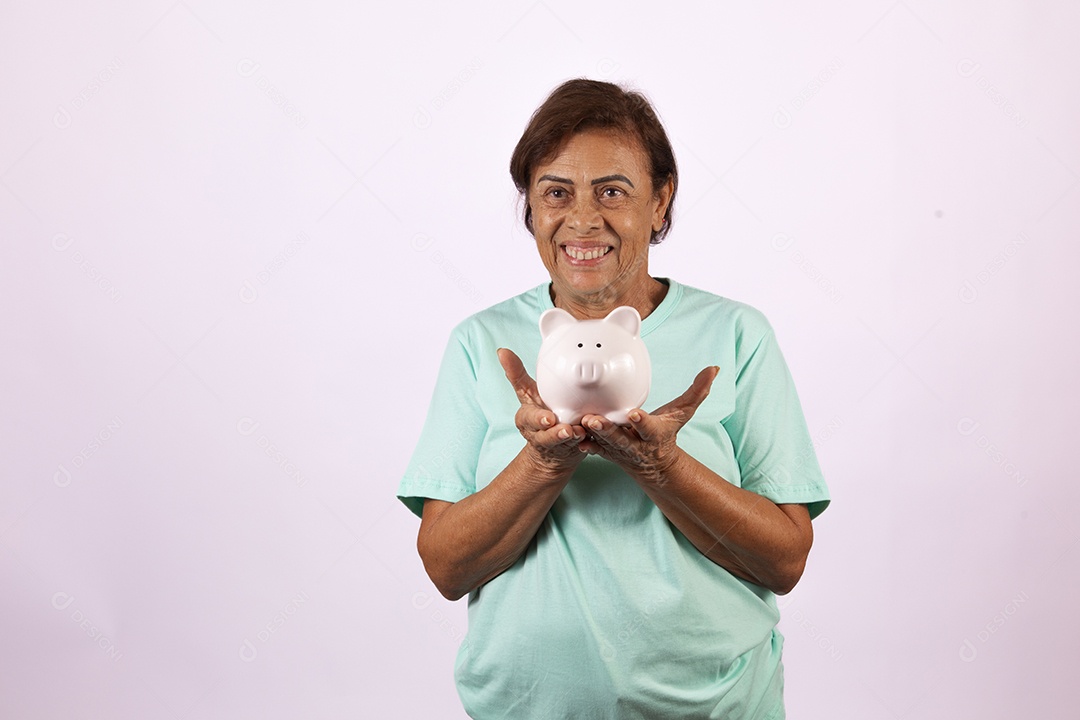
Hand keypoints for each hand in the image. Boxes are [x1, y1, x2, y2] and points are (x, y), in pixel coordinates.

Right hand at [497, 348, 587, 472]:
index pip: (530, 419)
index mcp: (527, 419)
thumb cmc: (540, 413)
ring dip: (571, 438)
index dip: (539, 420)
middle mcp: (539, 434)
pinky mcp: (571, 450)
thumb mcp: (527, 393)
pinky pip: (579, 448)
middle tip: (566, 429)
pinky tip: (590, 438)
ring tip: (579, 433)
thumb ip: (516, 374)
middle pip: (545, 436)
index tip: (548, 419)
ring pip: (563, 443)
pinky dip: (584, 444)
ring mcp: (556, 444)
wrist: (551, 448)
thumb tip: (502, 351)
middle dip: (555, 433)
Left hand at [579, 366, 719, 483]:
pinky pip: (594, 448)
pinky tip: (572, 435)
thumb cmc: (667, 432)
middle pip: (621, 438)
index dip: (641, 421)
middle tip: (595, 419)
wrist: (654, 464)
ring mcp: (619, 450)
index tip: (633, 413)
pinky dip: (584, 442)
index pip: (649, 427)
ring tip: (582, 421)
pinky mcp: (606, 452)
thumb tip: (714, 369)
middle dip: (608, 430)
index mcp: (654, 433)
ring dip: (592, 434)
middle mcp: (636, 444)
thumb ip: (698, 391)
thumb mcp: (683, 414)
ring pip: (603, 442)